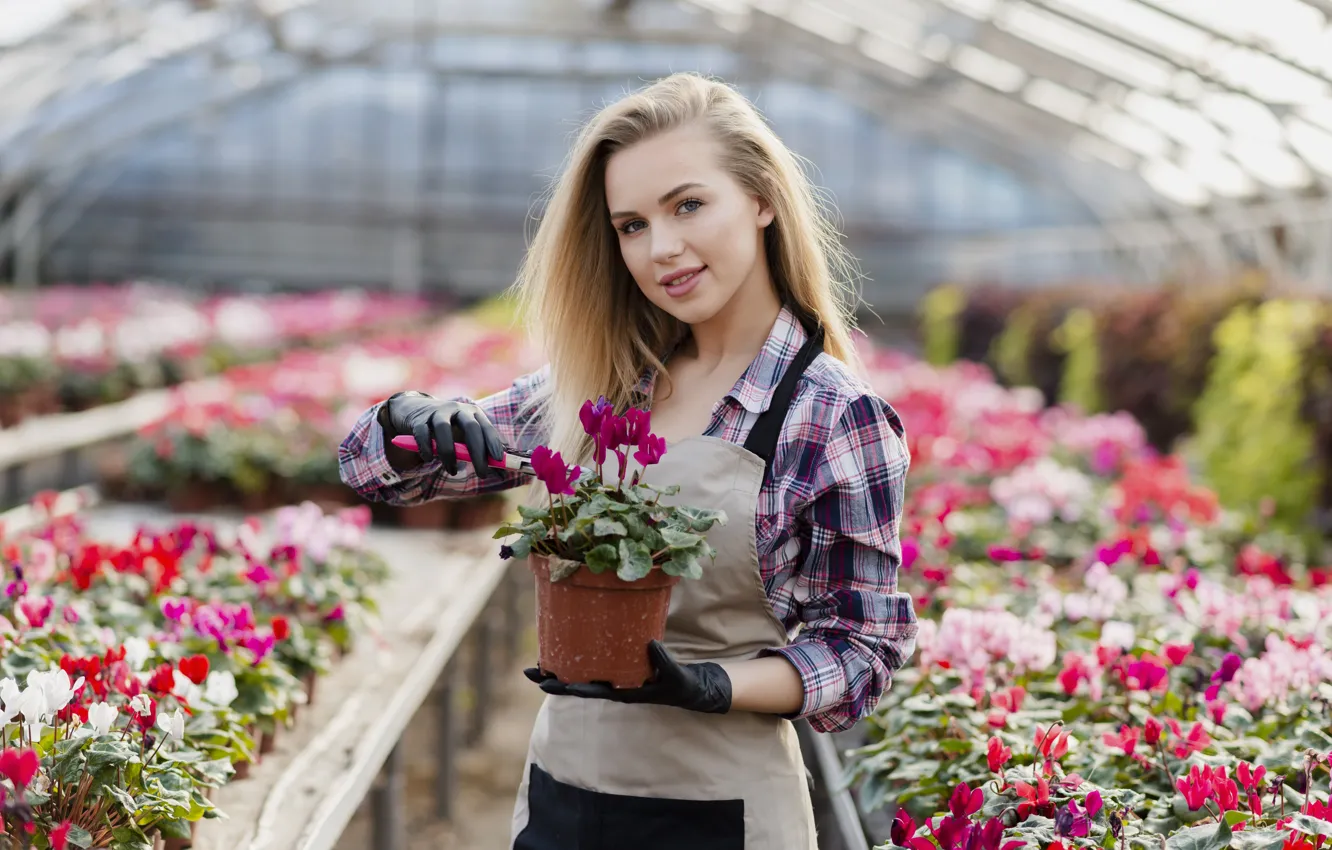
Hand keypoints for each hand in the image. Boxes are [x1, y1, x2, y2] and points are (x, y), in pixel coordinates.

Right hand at [380, 392, 504, 476]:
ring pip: (443, 428)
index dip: (494, 442)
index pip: (487, 427)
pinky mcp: (418, 419)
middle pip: (470, 427)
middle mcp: (457, 409)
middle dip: (478, 452)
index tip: (498, 460)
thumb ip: (483, 453)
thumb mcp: (466, 438)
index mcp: (473, 413)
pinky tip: (428, 459)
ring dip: (449, 453)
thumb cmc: (450, 430)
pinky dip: (426, 448)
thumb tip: (503, 474)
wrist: (416, 411)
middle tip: (482, 474)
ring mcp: (437, 412)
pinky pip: (422, 433)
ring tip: (452, 471)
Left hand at [524, 640, 731, 714]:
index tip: (549, 684)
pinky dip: (580, 658)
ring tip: (538, 664)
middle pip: (579, 685)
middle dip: (555, 680)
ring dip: (561, 671)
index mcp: (625, 693)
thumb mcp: (676, 676)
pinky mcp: (620, 668)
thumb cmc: (682, 684)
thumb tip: (650, 644)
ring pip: (583, 676)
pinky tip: (567, 649)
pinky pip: (595, 664)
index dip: (571, 688)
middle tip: (529, 673)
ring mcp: (616, 679)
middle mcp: (615, 687)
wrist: (691, 687)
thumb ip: (665, 662)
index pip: (593, 691)